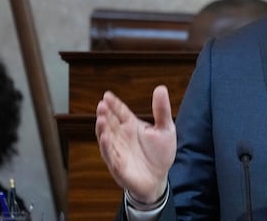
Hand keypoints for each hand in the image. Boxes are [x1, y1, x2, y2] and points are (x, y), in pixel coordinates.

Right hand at [95, 85, 176, 202]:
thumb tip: (161, 88)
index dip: (114, 104)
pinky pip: (109, 155)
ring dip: (102, 128)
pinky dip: (106, 146)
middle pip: (110, 122)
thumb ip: (161, 110)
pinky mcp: (117, 165)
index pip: (120, 111)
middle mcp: (121, 136)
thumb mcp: (165, 128)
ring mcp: (118, 150)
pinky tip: (104, 137)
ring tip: (100, 118)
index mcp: (131, 125)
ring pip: (106, 137)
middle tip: (102, 104)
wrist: (158, 178)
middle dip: (105, 113)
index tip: (107, 95)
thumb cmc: (160, 153)